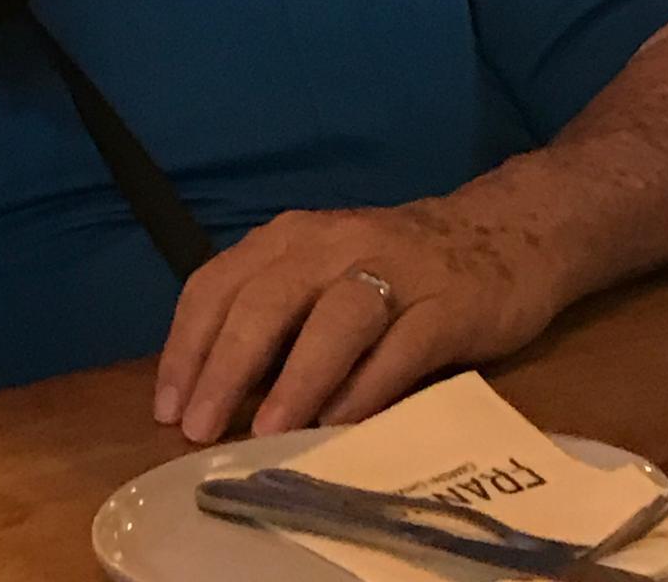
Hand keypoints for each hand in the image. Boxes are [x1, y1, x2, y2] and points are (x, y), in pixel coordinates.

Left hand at [154, 198, 562, 444]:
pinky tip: (342, 425)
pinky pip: (402, 345)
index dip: (187, 345)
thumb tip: (212, 391)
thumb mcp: (320, 272)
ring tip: (268, 432)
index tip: (167, 408)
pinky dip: (369, 385)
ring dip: (298, 376)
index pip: (219, 283)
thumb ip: (274, 316)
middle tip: (201, 429)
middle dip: (226, 366)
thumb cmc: (390, 266)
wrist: (501, 235)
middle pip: (268, 299)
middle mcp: (334, 243)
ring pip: (336, 317)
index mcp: (291, 237)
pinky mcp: (447, 303)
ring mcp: (394, 269)